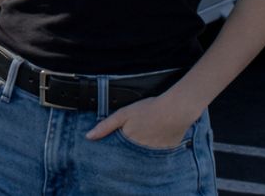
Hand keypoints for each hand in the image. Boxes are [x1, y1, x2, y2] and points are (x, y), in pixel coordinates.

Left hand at [84, 95, 198, 148]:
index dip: (114, 148)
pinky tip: (155, 137)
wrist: (175, 110)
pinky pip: (156, 154)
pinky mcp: (165, 152)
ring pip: (142, 155)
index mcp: (128, 143)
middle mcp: (140, 152)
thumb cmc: (149, 110)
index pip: (116, 152)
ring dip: (140, 149)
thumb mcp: (123, 114)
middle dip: (127, 149)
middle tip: (133, 135)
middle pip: (129, 154)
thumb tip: (89, 137)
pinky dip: (153, 148)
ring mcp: (153, 153)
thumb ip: (105, 126)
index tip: (112, 146)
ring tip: (145, 134)